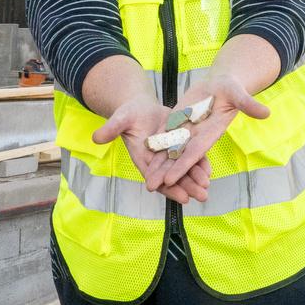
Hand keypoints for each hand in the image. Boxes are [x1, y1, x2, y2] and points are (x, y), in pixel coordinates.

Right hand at [92, 98, 212, 203]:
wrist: (140, 107)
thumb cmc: (128, 114)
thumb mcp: (120, 119)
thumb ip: (111, 129)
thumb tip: (96, 137)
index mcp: (144, 159)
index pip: (158, 178)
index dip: (170, 189)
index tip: (182, 198)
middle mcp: (158, 160)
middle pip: (174, 177)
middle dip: (188, 187)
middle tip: (202, 196)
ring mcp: (169, 153)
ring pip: (184, 169)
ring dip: (196, 178)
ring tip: (207, 187)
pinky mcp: (179, 143)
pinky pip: (191, 155)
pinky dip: (200, 163)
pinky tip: (209, 170)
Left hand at [151, 77, 269, 193]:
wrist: (221, 84)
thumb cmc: (231, 89)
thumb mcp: (239, 94)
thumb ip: (249, 105)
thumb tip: (267, 113)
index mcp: (209, 133)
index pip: (193, 153)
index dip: (182, 166)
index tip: (170, 180)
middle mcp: (196, 135)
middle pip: (178, 157)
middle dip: (165, 173)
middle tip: (150, 187)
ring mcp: (186, 129)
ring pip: (170, 150)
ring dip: (159, 165)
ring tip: (147, 180)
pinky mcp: (179, 120)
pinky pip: (166, 135)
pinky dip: (156, 146)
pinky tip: (145, 156)